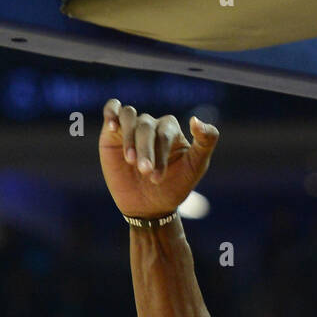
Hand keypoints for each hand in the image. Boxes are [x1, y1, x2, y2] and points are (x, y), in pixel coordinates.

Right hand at [99, 102, 218, 218]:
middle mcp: (152, 125)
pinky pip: (112, 108)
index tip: (157, 179)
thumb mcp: (195, 168)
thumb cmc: (173, 188)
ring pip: (130, 116)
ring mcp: (133, 127)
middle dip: (145, 151)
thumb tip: (196, 119)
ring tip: (131, 160)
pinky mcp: (113, 131)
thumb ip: (205, 143)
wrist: (148, 208)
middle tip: (145, 172)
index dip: (161, 152)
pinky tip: (112, 126)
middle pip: (146, 125)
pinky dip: (111, 112)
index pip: (165, 131)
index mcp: (171, 130)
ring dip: (129, 138)